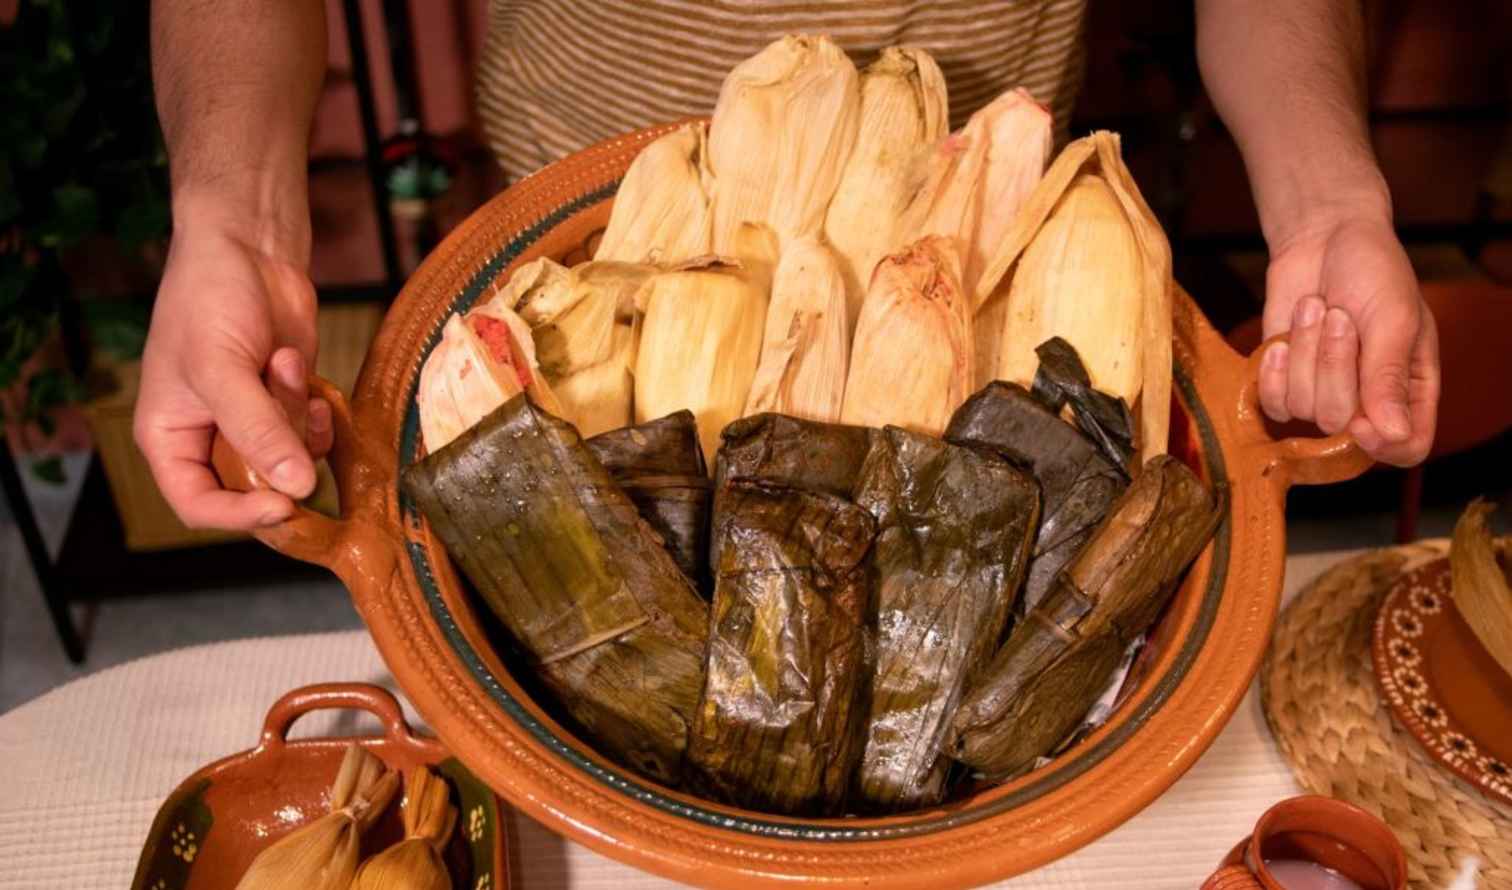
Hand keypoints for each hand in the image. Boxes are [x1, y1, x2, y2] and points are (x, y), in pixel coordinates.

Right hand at [135, 221, 332, 528]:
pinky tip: (299, 371)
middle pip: (252, 490)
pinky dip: (315, 412)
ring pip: (290, 463)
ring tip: (279, 362)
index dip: (239, 515)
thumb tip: (296, 488)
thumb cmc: (210, 299)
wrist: (249, 251)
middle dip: (279, 456)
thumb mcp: (223, 368)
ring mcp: (252, 424)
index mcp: (169, 438)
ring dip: (296, 419)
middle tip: (294, 417)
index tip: (283, 504)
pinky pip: (312, 437)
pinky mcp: (287, 406)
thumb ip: (258, 431)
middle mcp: (209, 439)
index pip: (199, 506)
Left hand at [1258, 213, 1438, 466]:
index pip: (1406, 447)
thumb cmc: (1372, 272)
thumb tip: (1393, 435)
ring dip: (1304, 353)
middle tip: (1340, 316)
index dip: (1382, 445)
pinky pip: (1274, 403)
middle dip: (1333, 366)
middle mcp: (1368, 399)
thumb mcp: (1393, 318)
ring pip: (1303, 409)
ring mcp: (1324, 393)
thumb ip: (1389, 377)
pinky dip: (1274, 367)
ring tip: (1317, 309)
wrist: (1323, 240)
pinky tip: (1284, 336)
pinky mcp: (1286, 383)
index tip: (1362, 418)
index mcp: (1411, 388)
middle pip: (1341, 424)